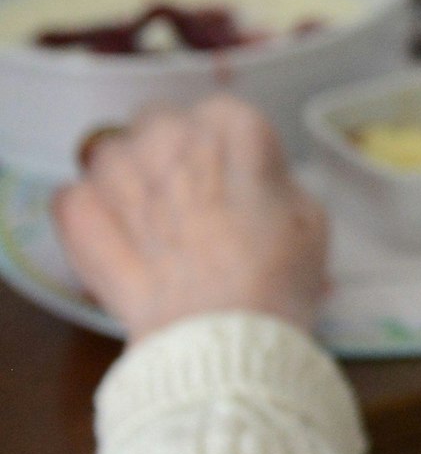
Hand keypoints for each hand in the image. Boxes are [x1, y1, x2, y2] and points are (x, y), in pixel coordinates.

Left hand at [52, 95, 329, 341]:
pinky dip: (93, 217)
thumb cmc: (276, 280)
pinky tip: (121, 247)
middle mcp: (166, 134)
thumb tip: (254, 182)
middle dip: (174, 154)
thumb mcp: (310, 220)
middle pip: (161, 123)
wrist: (219, 338)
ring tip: (153, 229)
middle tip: (192, 202)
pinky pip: (76, 197)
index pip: (225, 115)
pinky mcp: (76, 209)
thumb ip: (274, 182)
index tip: (239, 183)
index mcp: (231, 128)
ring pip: (113, 155)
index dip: (233, 152)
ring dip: (130, 181)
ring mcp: (113, 170)